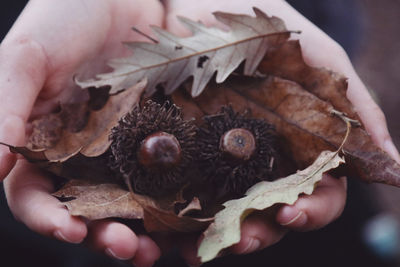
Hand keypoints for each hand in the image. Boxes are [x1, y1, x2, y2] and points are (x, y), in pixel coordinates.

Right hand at [1, 0, 164, 265]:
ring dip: (137, 231)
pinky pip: (161, 178)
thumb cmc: (66, 17)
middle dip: (102, 235)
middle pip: (86, 209)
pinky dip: (168, 202)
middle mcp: (80, 154)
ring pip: (125, 203)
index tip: (71, 230)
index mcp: (41, 142)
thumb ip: (3, 106)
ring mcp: (120, 149)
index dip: (48, 218)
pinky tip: (182, 217)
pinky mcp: (155, 140)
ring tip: (154, 249)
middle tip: (128, 248)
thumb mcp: (26, 57)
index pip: (35, 194)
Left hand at [163, 0, 399, 264]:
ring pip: (219, 215)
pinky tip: (158, 233)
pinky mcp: (176, 156)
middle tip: (239, 241)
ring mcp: (215, 163)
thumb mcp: (317, 57)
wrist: (202, 7)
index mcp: (297, 149)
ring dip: (212, 237)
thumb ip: (354, 106)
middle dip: (256, 233)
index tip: (290, 211)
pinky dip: (169, 220)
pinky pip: (173, 195)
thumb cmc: (265, 27)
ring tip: (193, 250)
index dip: (310, 210)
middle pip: (264, 215)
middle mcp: (259, 163)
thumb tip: (395, 163)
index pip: (314, 195)